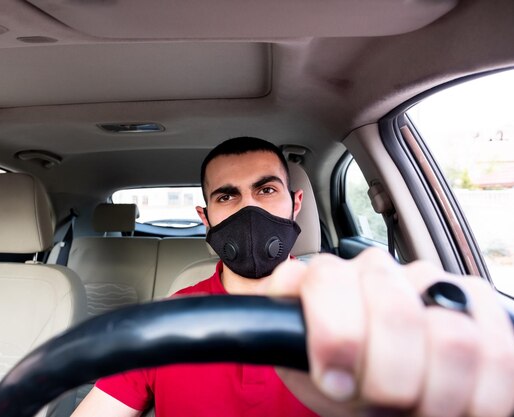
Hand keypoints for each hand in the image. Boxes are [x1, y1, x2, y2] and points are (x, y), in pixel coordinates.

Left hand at [262, 248, 513, 416]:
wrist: (375, 384)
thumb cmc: (335, 375)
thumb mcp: (299, 364)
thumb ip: (282, 336)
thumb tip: (264, 330)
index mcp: (324, 280)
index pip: (329, 280)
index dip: (338, 336)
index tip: (336, 382)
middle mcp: (375, 272)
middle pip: (395, 310)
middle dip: (391, 377)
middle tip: (384, 401)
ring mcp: (430, 285)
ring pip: (453, 338)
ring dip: (436, 393)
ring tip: (418, 405)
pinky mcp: (479, 306)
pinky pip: (499, 351)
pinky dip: (482, 395)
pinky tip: (454, 399)